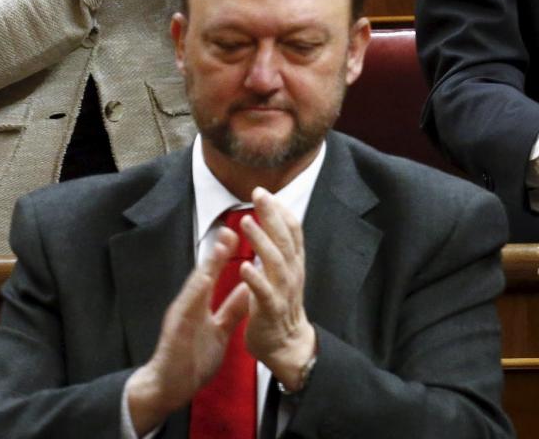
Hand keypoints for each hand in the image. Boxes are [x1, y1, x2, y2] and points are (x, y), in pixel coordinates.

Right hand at [124, 223, 251, 434]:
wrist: (169, 388)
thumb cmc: (194, 359)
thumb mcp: (220, 330)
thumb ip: (232, 309)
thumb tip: (249, 287)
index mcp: (200, 305)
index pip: (216, 275)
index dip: (228, 254)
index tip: (243, 232)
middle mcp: (189, 306)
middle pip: (204, 274)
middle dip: (217, 252)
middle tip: (230, 228)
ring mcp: (180, 317)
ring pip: (194, 287)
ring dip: (206, 267)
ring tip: (220, 246)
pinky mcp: (175, 332)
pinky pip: (186, 311)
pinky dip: (194, 295)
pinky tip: (203, 281)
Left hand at [239, 190, 318, 381]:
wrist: (286, 346)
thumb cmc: (281, 308)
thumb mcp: (285, 275)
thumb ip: (280, 252)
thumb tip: (274, 226)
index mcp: (294, 264)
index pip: (292, 231)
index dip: (280, 210)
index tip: (266, 192)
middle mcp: (292, 273)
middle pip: (284, 238)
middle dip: (272, 215)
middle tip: (259, 194)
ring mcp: (283, 291)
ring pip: (275, 261)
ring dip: (261, 240)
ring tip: (247, 221)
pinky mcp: (270, 310)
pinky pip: (263, 292)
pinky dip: (255, 277)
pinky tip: (245, 265)